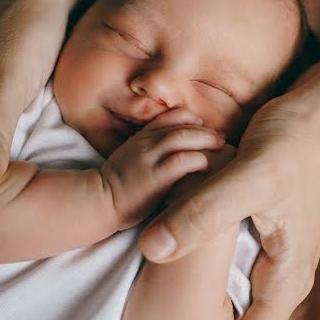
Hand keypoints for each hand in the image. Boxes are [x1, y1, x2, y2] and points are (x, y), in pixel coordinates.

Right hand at [101, 108, 226, 229]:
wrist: (97, 202)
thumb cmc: (116, 186)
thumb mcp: (129, 158)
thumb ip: (148, 150)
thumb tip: (171, 152)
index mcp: (141, 137)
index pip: (170, 116)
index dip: (190, 118)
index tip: (203, 126)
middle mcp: (146, 143)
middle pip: (182, 125)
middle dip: (205, 130)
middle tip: (222, 137)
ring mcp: (149, 158)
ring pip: (183, 138)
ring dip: (206, 140)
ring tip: (222, 147)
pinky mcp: (155, 178)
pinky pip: (182, 161)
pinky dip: (199, 160)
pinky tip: (208, 166)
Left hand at [137, 67, 319, 319]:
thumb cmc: (295, 142)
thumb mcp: (247, 176)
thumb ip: (203, 213)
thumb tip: (151, 250)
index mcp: (287, 276)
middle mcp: (285, 273)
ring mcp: (277, 254)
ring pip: (241, 304)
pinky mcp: (267, 231)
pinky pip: (238, 274)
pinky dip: (216, 288)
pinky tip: (191, 284)